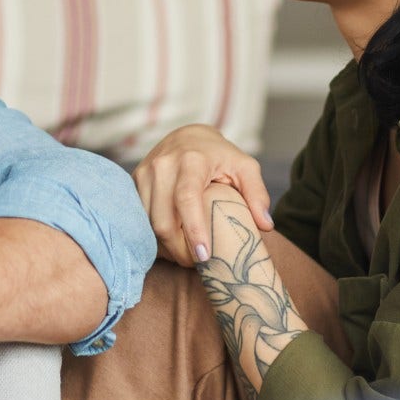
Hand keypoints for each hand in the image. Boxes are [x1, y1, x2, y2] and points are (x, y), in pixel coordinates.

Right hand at [134, 125, 274, 267]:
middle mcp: (163, 165)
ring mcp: (144, 173)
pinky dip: (154, 236)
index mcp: (191, 160)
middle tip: (197, 263)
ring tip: (185, 255)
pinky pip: (140, 218)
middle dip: (178, 249)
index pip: (186, 198)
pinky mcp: (135, 182)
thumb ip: (257, 194)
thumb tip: (265, 226)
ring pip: (148, 223)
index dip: (194, 230)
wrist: (186, 135)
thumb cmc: (220, 155)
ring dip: (165, 246)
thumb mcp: (245, 167)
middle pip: (162, 219)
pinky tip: (170, 244)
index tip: (204, 256)